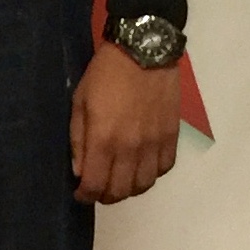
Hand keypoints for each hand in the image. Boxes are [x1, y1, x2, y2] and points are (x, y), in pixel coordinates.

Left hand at [70, 43, 180, 203]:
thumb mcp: (80, 101)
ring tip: (118, 180)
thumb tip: (80, 171)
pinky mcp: (171, 137)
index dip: (86, 196)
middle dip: (105, 196)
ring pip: (144, 185)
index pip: (96, 185)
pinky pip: (163, 169)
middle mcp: (131, 149)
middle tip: (97, 188)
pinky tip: (140, 167)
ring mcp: (155, 145)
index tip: (80, 194)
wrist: (144, 53)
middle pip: (121, 191)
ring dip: (129, 189)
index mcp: (105, 139)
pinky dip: (151, 175)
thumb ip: (78, 139)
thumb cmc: (104, 74)